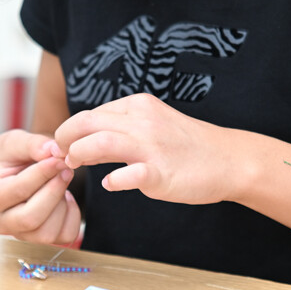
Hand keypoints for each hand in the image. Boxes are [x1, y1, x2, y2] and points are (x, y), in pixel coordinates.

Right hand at [0, 128, 80, 244]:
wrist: (16, 170)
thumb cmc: (11, 156)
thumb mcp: (14, 142)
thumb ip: (31, 144)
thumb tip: (52, 151)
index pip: (18, 190)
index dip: (43, 173)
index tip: (58, 158)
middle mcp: (0, 222)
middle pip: (30, 218)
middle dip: (54, 192)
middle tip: (65, 169)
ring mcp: (20, 234)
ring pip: (48, 233)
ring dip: (62, 205)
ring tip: (61, 182)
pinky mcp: (40, 239)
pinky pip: (64, 236)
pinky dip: (72, 216)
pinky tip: (64, 198)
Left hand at [54, 93, 233, 204]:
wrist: (228, 160)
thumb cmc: (186, 145)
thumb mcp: (153, 121)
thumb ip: (122, 125)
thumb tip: (85, 137)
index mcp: (137, 106)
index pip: (89, 114)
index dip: (69, 132)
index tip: (64, 148)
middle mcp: (142, 121)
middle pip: (86, 122)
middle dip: (64, 140)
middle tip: (62, 158)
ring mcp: (152, 147)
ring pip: (100, 142)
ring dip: (79, 155)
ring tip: (76, 166)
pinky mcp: (161, 173)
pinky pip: (128, 175)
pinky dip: (113, 180)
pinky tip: (111, 183)